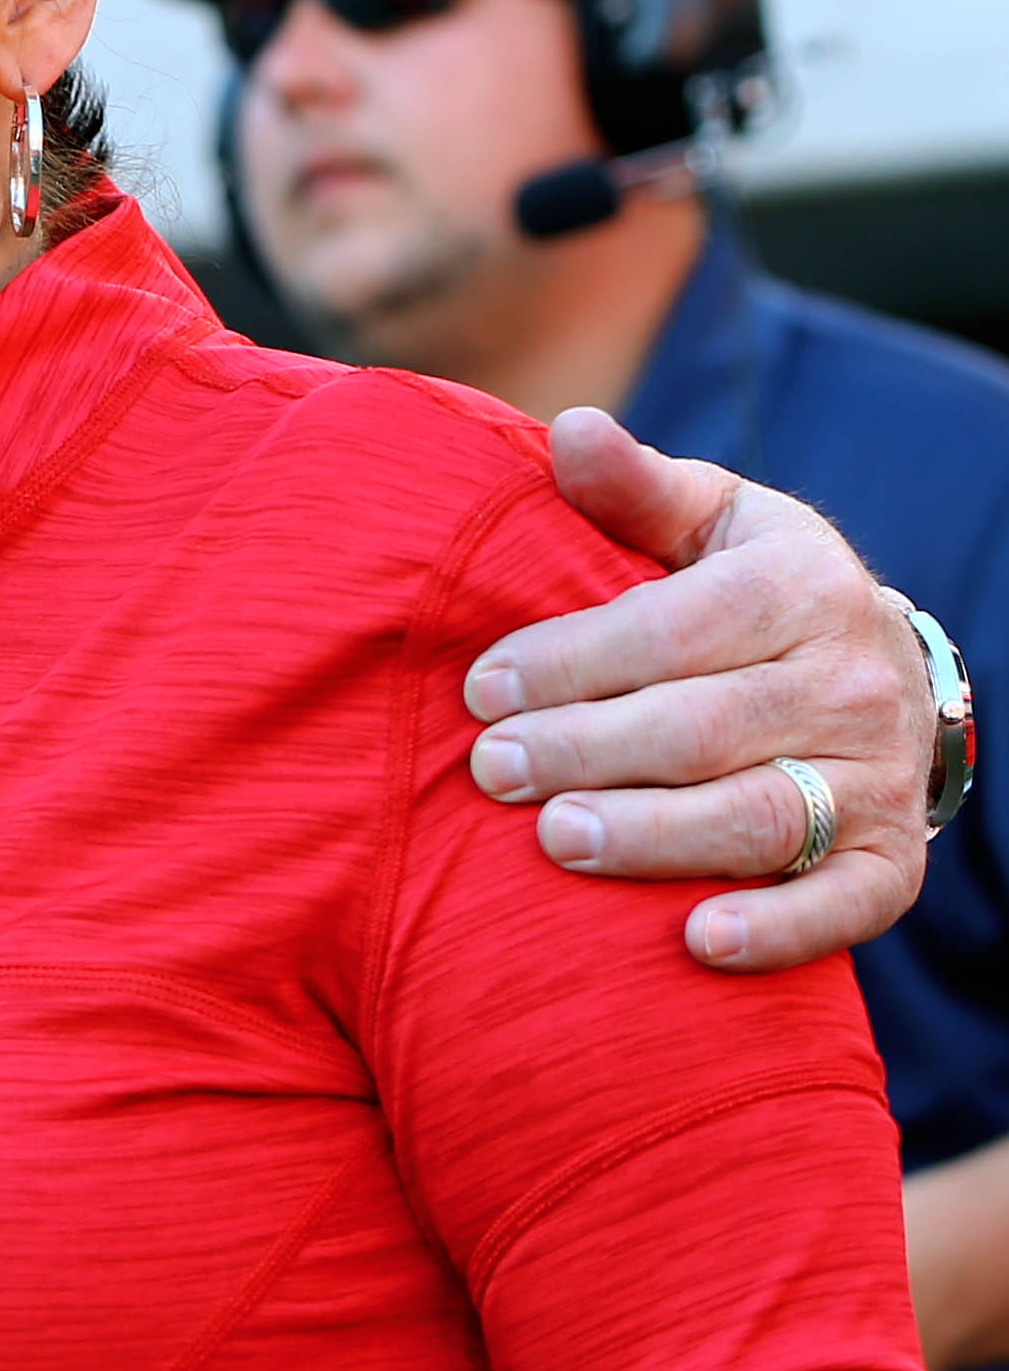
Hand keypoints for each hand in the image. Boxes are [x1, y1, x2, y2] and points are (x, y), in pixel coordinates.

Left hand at [463, 406, 932, 971]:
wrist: (879, 673)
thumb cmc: (752, 591)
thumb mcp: (708, 521)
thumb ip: (634, 488)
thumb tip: (571, 429)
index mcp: (802, 586)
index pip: (674, 628)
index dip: (572, 660)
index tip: (479, 690)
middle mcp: (855, 683)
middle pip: (703, 727)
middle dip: (586, 749)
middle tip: (490, 770)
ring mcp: (878, 779)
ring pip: (760, 815)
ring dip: (655, 837)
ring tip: (556, 841)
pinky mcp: (891, 862)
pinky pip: (845, 905)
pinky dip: (778, 929)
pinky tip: (697, 941)